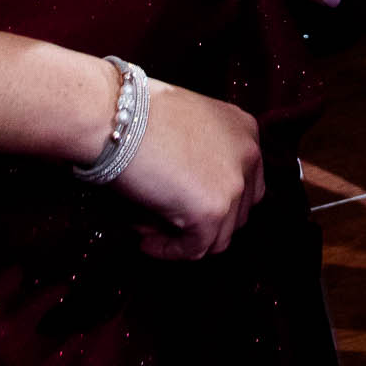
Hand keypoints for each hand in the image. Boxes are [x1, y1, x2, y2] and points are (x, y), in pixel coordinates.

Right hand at [111, 76, 265, 259]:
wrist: (116, 116)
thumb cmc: (138, 114)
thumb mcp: (188, 121)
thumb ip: (204, 152)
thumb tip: (192, 193)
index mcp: (245, 129)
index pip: (246, 182)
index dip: (214, 200)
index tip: (186, 207)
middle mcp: (249, 155)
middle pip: (238, 212)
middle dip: (203, 223)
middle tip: (167, 222)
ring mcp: (234, 184)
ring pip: (219, 236)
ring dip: (184, 239)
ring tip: (149, 228)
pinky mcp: (212, 211)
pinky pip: (195, 249)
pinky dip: (170, 250)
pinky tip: (147, 241)